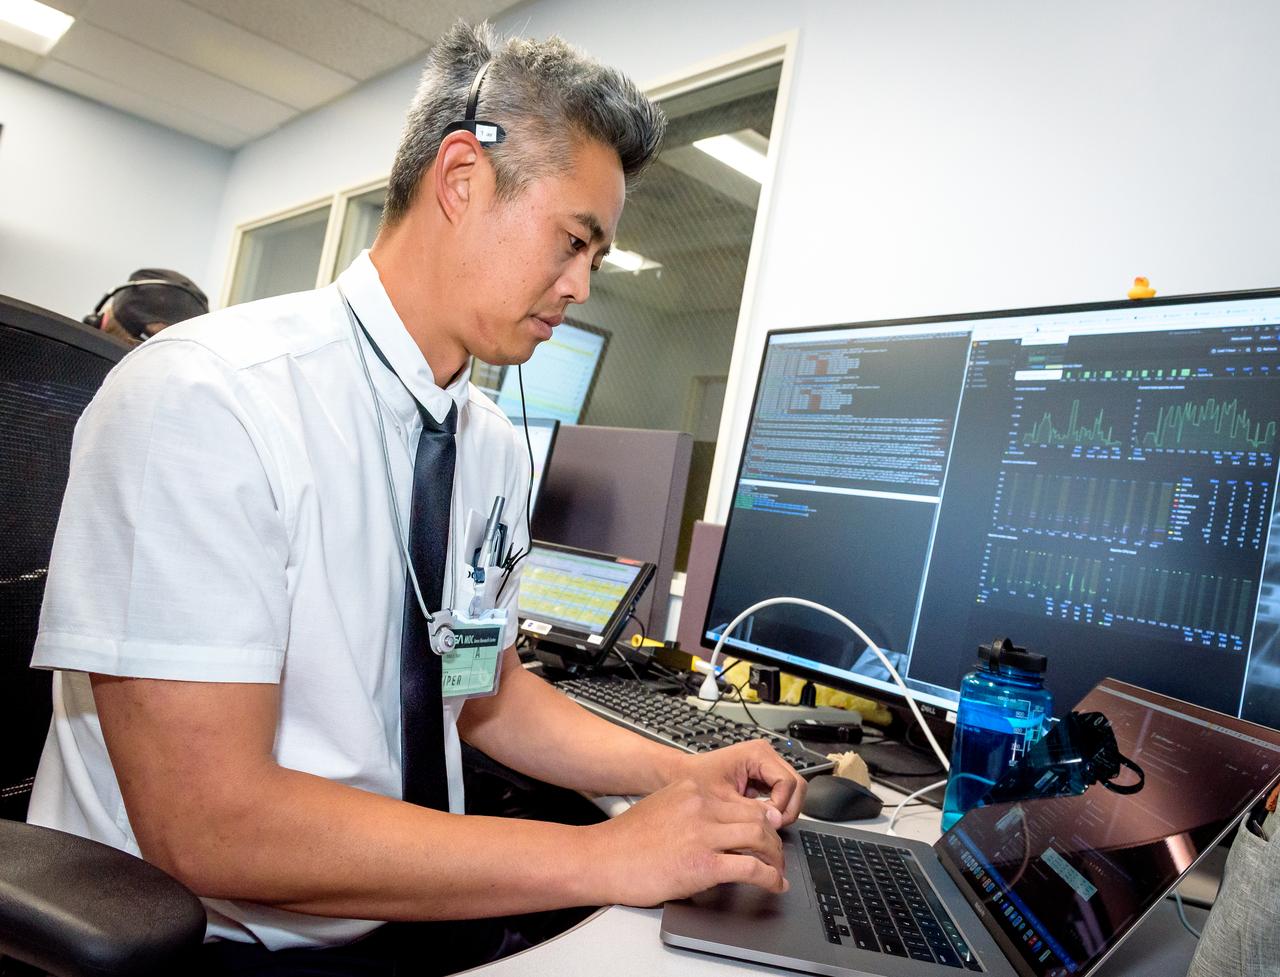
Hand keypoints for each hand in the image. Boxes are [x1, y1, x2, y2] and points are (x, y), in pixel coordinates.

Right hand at [587, 778, 787, 906]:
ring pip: (760, 837)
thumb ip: (691, 809)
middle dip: (773, 838)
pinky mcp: (704, 864)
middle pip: (757, 816)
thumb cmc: (625, 840)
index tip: (767, 830)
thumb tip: (717, 823)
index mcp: (692, 790)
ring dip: (775, 857)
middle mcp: (701, 806)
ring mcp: (703, 834)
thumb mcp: (663, 807)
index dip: (762, 819)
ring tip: (777, 871)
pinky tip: (773, 885)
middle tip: (777, 854)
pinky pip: (751, 868)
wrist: (602, 859)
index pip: (742, 800)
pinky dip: (769, 878)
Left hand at [670, 739, 807, 826]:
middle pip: (796, 786)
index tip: (767, 823)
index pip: (788, 783)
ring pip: (792, 792)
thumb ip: (750, 811)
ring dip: (782, 811)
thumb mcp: (722, 799)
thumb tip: (775, 822)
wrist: (679, 776)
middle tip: (771, 828)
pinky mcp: (761, 777)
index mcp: (757, 754)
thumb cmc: (694, 780)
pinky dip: (774, 809)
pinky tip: (759, 819)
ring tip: (764, 825)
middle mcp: (765, 756)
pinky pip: (780, 794)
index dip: (781, 805)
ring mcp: (765, 766)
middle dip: (787, 809)